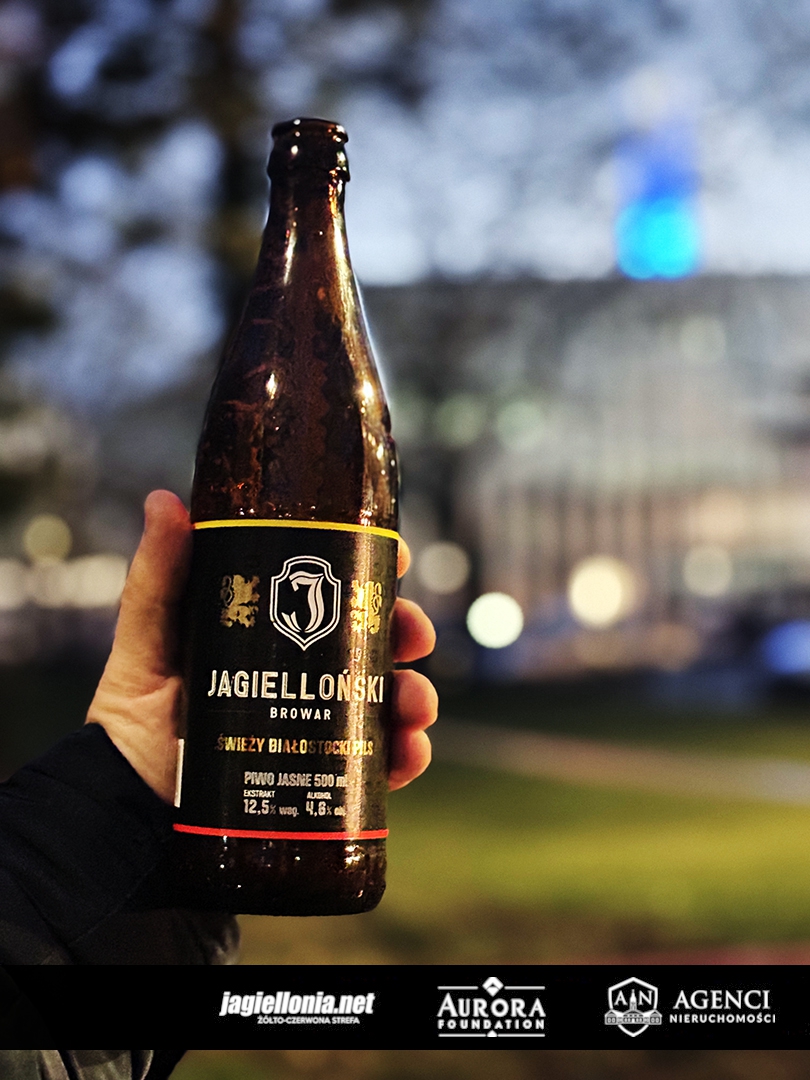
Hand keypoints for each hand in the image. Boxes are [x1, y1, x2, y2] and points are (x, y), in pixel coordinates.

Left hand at [86, 490, 437, 801]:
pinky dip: (405, 757)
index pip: (336, 586)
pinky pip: (379, 764)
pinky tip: (407, 754)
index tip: (399, 555)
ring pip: (388, 699)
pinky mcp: (322, 772)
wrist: (128, 802)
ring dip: (416, 696)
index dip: (374, 567)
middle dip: (407, 633)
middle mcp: (303, 671)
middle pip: (375, 640)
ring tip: (414, 706)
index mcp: (274, 628)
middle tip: (413, 637)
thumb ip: (157, 574)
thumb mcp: (148, 635)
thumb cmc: (133, 714)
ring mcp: (317, 722)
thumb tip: (162, 501)